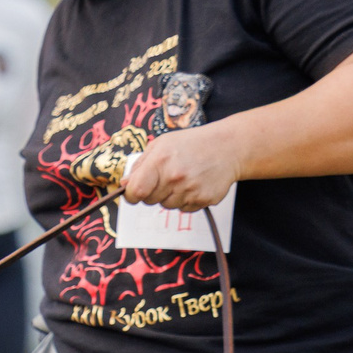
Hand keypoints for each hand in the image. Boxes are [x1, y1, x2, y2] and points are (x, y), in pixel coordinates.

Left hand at [121, 123, 240, 209]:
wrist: (227, 147)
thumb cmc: (190, 144)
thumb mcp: (161, 145)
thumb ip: (140, 165)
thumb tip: (125, 185)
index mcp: (160, 161)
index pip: (135, 192)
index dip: (131, 194)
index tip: (134, 192)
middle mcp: (174, 177)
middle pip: (149, 201)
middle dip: (153, 192)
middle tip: (167, 176)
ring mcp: (190, 190)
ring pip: (167, 206)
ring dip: (171, 196)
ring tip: (183, 177)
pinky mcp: (203, 200)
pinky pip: (184, 209)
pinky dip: (186, 199)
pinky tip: (195, 183)